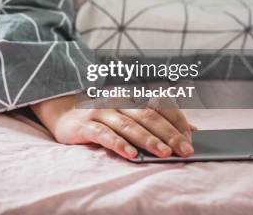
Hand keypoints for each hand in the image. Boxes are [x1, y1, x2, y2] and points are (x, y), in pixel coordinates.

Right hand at [31, 95, 196, 159]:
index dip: (176, 119)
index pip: (158, 105)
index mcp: (130, 98)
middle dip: (169, 133)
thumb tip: (191, 130)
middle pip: (147, 116)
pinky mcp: (84, 125)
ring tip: (164, 153)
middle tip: (185, 149)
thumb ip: (155, 120)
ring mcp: (100, 112)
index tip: (191, 135)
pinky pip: (103, 135)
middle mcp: (117, 102)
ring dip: (147, 139)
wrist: (61, 111)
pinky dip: (118, 143)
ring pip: (128, 125)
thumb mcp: (127, 114)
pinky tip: (130, 154)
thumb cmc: (100, 116)